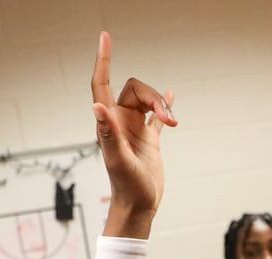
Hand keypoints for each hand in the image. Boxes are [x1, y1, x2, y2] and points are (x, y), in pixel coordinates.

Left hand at [91, 32, 175, 237]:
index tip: (105, 37)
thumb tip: (98, 107)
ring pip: (148, 100)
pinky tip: (173, 98)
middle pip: (135, 90)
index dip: (103, 60)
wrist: (138, 207)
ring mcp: (135, 130)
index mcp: (110, 123)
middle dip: (153, 97)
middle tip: (167, 121)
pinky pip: (156, 117)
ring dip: (162, 106)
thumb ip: (109, 133)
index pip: (102, 84)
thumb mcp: (118, 160)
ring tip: (173, 124)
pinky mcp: (149, 140)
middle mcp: (120, 122)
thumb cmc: (127, 188)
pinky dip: (165, 105)